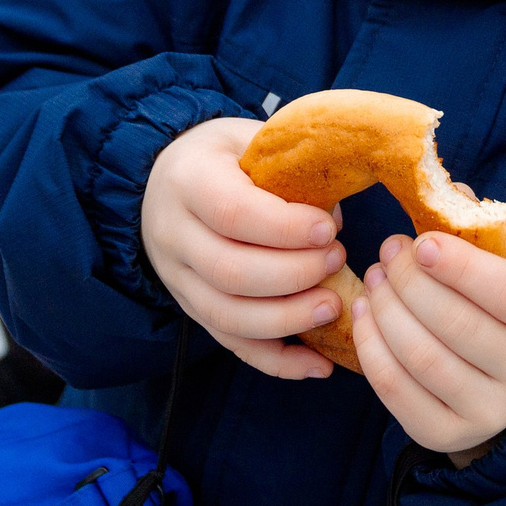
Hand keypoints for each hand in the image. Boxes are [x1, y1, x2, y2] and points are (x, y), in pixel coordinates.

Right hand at [143, 116, 347, 380]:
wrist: (167, 182)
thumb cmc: (224, 158)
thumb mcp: (250, 141)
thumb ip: (288, 169)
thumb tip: (333, 216)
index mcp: (189, 182)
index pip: (232, 213)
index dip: (285, 228)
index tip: (329, 229)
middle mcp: (175, 236)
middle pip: (230, 272)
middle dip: (294, 274)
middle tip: (338, 259)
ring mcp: (179, 280)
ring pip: (228, 317)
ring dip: (289, 319)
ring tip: (334, 306)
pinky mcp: (194, 311)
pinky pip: (233, 346)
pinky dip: (278, 362)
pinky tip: (319, 365)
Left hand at [356, 232, 505, 460]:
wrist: (495, 385)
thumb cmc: (492, 312)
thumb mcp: (499, 272)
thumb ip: (477, 233)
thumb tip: (450, 195)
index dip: (462, 267)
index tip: (420, 242)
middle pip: (459, 325)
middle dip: (410, 282)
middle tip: (386, 254)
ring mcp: (489, 412)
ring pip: (423, 357)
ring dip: (386, 310)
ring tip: (373, 280)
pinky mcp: (445, 434)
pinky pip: (396, 389)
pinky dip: (371, 347)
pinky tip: (364, 314)